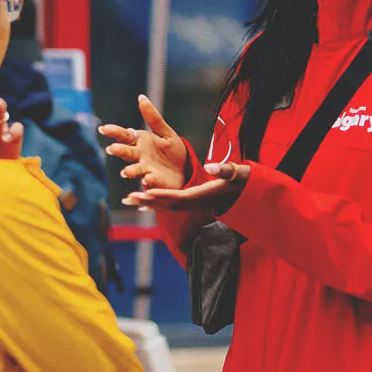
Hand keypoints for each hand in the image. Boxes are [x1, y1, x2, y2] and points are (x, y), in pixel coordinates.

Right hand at [100, 95, 189, 192]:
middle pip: (126, 152)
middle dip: (119, 150)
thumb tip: (141, 97)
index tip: (103, 129)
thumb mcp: (165, 132)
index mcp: (140, 141)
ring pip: (135, 169)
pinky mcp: (155, 181)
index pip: (124, 135)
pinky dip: (148, 181)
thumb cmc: (172, 151)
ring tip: (126, 172)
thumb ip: (153, 117)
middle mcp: (139, 156)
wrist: (185, 171)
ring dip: (130, 170)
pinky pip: (150, 181)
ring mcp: (146, 169)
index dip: (113, 132)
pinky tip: (149, 178)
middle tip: (112, 149)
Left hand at [124, 162, 248, 211]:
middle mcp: (194, 203)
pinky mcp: (189, 202)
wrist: (245, 194)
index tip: (147, 190)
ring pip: (165, 206)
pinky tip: (140, 201)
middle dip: (148, 201)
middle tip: (128, 198)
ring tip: (127, 199)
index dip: (163, 194)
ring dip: (146, 203)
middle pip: (167, 204)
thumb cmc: (241, 181)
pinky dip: (154, 202)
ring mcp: (191, 205)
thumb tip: (211, 165)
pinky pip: (168, 204)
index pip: (179, 197)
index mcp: (202, 195)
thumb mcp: (237, 173)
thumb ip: (226, 170)